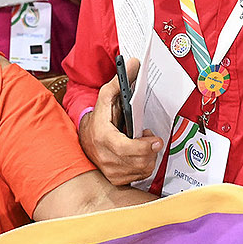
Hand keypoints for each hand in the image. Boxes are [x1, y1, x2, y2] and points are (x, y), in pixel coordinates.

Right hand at [77, 59, 163, 185]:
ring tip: (142, 144)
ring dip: (148, 156)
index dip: (144, 147)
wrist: (86, 137)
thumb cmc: (99, 117)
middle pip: (139, 161)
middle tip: (149, 137)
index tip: (156, 140)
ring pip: (142, 169)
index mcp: (103, 138)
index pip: (125, 149)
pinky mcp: (116, 179)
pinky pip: (140, 176)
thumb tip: (134, 64)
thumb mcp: (107, 96)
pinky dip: (144, 165)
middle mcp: (106, 158)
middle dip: (150, 149)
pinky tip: (138, 155)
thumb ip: (121, 81)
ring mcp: (111, 171)